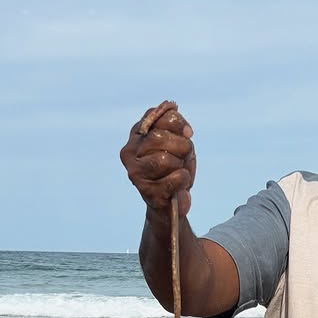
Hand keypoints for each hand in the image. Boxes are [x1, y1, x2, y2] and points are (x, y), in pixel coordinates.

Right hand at [120, 101, 195, 216]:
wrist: (171, 203)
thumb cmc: (174, 168)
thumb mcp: (176, 141)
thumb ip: (174, 124)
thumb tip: (176, 114)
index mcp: (136, 135)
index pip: (157, 116)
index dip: (178, 123)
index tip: (188, 133)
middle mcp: (130, 152)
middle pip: (158, 137)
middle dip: (181, 145)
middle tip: (184, 155)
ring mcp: (135, 173)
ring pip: (164, 159)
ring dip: (182, 164)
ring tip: (180, 170)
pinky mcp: (146, 192)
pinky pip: (174, 179)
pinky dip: (184, 180)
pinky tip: (180, 184)